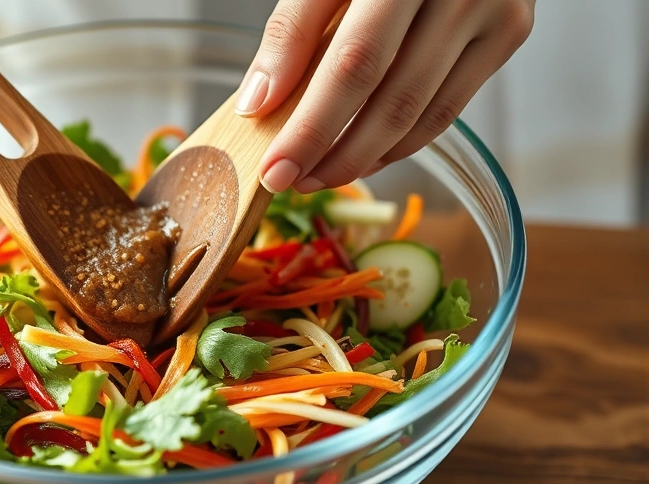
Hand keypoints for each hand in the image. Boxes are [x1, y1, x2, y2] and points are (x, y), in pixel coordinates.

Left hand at [239, 0, 535, 193]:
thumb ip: (293, 28)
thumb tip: (259, 103)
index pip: (352, 63)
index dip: (310, 124)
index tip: (274, 167)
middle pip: (389, 97)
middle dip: (332, 152)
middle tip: (289, 182)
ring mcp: (493, 10)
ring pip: (421, 113)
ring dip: (364, 157)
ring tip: (318, 175)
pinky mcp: (508, 32)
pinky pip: (448, 109)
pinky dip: (401, 142)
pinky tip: (364, 155)